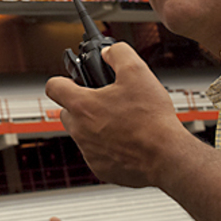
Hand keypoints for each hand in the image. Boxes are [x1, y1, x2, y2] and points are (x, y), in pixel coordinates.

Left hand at [45, 42, 189, 187]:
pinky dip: (106, 146)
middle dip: (81, 105)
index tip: (73, 82)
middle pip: (67, 112)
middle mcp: (80, 130)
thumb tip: (109, 52)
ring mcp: (88, 152)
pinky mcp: (100, 168)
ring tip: (120, 121)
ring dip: (94, 126)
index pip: (53, 87)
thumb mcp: (137, 71)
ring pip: (82, 133)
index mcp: (82, 105)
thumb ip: (118, 53)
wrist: (167, 156)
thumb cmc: (152, 118)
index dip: (62, 80)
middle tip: (104, 102)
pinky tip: (125, 140)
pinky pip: (95, 153)